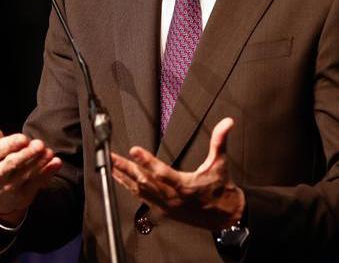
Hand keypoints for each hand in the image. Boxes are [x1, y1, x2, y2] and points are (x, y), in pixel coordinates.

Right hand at [0, 86, 62, 226]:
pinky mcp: (24, 195)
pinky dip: (47, 174)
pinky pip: (36, 185)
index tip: (23, 138)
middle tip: (39, 144)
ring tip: (49, 151)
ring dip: (39, 163)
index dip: (10, 146)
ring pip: (25, 175)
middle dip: (26, 155)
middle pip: (11, 165)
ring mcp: (11, 187)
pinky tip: (56, 163)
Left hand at [110, 117, 244, 231]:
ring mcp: (166, 205)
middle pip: (145, 182)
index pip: (163, 173)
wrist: (224, 216)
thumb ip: (220, 141)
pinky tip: (120, 179)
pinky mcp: (163, 209)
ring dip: (124, 177)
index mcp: (187, 186)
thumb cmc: (220, 189)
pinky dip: (129, 187)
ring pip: (140, 191)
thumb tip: (228, 122)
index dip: (147, 162)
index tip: (134, 150)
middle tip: (112, 157)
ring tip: (110, 165)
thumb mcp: (221, 164)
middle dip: (126, 168)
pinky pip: (142, 198)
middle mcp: (173, 197)